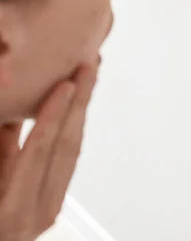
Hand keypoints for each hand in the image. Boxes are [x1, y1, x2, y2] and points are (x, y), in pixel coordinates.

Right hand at [0, 65, 96, 240]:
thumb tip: (11, 115)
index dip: (53, 114)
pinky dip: (65, 132)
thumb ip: (1, 146)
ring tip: (87, 80)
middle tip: (90, 68)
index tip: (67, 84)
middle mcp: (38, 214)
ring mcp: (47, 212)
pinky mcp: (48, 206)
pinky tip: (69, 108)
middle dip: (79, 103)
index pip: (40, 151)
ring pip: (69, 153)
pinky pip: (61, 162)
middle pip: (66, 148)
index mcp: (11, 212)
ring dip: (78, 113)